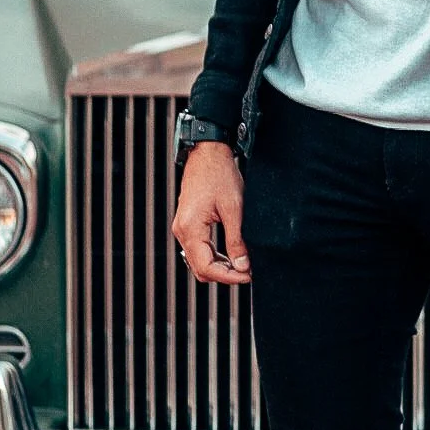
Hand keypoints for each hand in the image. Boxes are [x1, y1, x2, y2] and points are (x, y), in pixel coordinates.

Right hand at [172, 142, 250, 286]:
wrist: (208, 152)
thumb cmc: (220, 175)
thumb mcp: (233, 209)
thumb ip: (236, 241)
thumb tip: (242, 266)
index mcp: (190, 228)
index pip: (207, 267)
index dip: (229, 277)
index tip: (248, 276)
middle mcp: (182, 231)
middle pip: (200, 268)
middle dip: (224, 275)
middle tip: (247, 273)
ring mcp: (182, 227)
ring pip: (198, 261)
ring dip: (219, 267)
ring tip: (242, 265)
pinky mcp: (187, 223)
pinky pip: (198, 249)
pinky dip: (213, 256)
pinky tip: (230, 255)